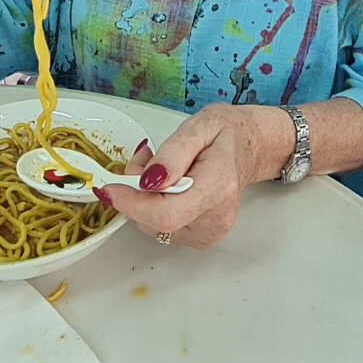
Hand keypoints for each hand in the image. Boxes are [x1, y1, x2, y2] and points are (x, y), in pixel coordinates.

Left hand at [100, 104, 264, 249]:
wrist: (251, 146)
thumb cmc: (228, 133)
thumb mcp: (199, 126)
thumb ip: (173, 154)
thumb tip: (148, 180)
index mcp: (217, 186)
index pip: (165, 213)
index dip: (131, 203)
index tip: (111, 187)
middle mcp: (216, 216)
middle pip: (155, 222)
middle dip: (135, 193)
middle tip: (144, 161)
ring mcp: (210, 231)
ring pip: (154, 227)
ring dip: (144, 200)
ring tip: (160, 171)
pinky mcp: (202, 237)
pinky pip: (162, 230)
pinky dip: (153, 210)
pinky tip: (167, 189)